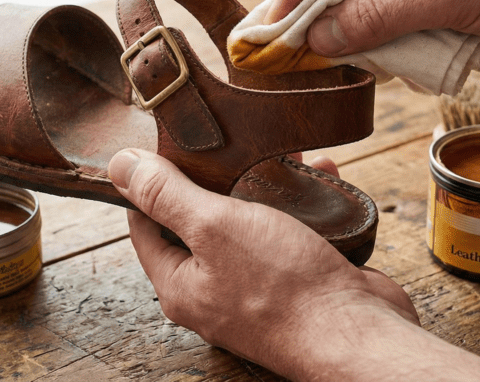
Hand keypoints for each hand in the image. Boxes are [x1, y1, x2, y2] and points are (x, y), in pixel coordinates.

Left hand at [108, 149, 420, 379]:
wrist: (359, 334)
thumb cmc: (285, 290)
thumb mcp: (215, 226)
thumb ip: (167, 195)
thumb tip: (120, 166)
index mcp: (181, 285)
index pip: (145, 226)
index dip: (149, 184)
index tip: (164, 147)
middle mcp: (215, 290)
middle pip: (202, 223)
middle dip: (220, 178)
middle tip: (228, 144)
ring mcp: (259, 288)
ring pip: (253, 224)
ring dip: (269, 187)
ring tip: (284, 155)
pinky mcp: (299, 282)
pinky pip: (294, 233)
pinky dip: (305, 203)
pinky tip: (320, 177)